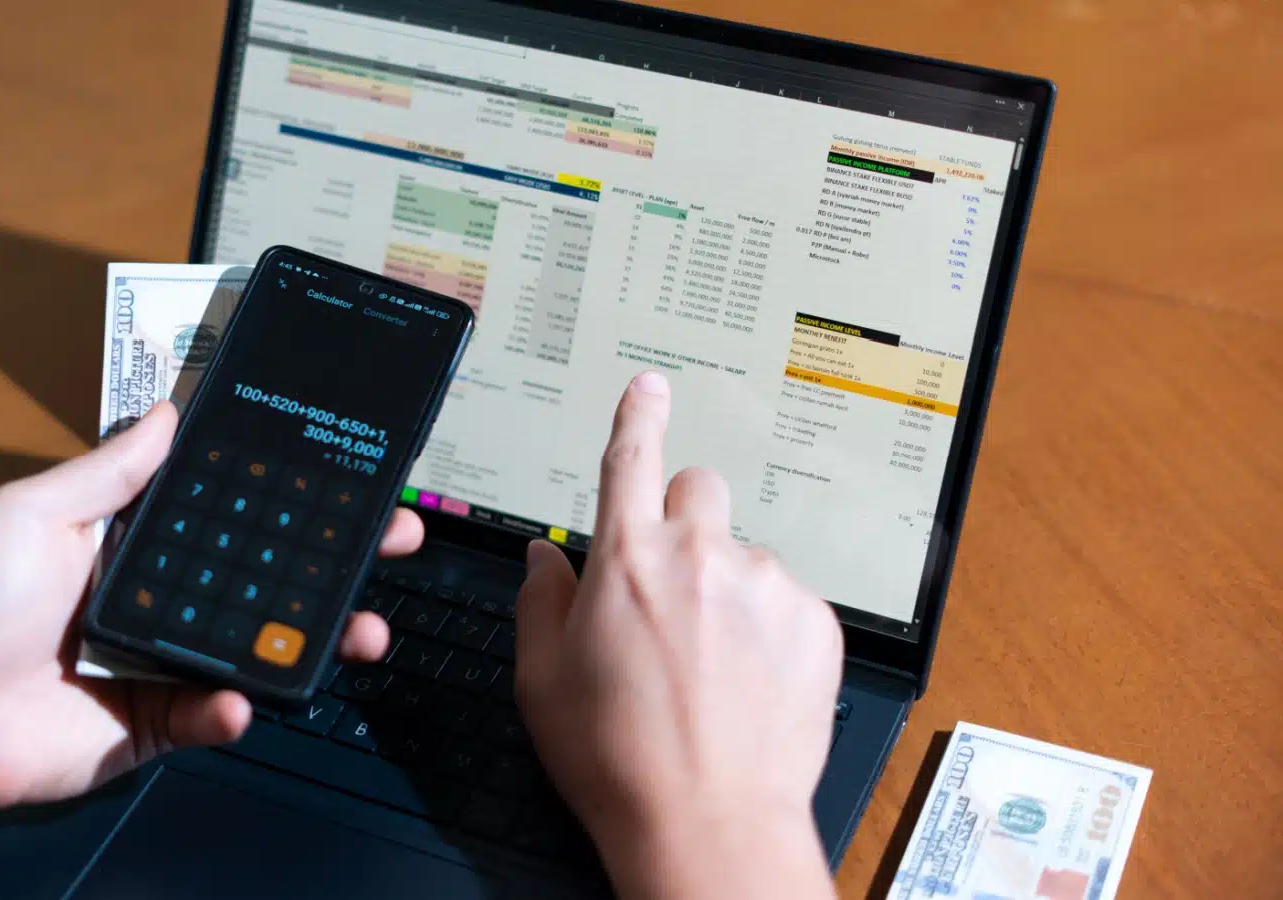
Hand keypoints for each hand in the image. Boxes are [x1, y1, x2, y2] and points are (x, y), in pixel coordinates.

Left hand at [0, 402, 414, 861]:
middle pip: (265, 575)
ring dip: (317, 638)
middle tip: (393, 538)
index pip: (231, 510)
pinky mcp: (158, 724)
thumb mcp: (31, 511)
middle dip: (335, 559)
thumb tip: (168, 412)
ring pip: (259, 646)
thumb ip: (109, 470)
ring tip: (364, 630)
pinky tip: (241, 698)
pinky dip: (233, 710)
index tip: (345, 473)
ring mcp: (166, 662)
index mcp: (136, 541)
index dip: (289, 493)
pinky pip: (212, 715)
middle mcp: (162, 597)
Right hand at [514, 372, 842, 899]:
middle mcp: (700, 555)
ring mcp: (765, 585)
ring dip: (728, 586)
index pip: (631, 457)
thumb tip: (546, 559)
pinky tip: (747, 682)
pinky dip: (769, 628)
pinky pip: (788, 598)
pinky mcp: (815, 621)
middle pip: (699, 488)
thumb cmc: (618, 759)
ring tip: (711, 665)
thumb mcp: (543, 679)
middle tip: (671, 585)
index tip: (650, 386)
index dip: (638, 413)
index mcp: (627, 559)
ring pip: (745, 553)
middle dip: (684, 519)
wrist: (708, 822)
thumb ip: (542, 602)